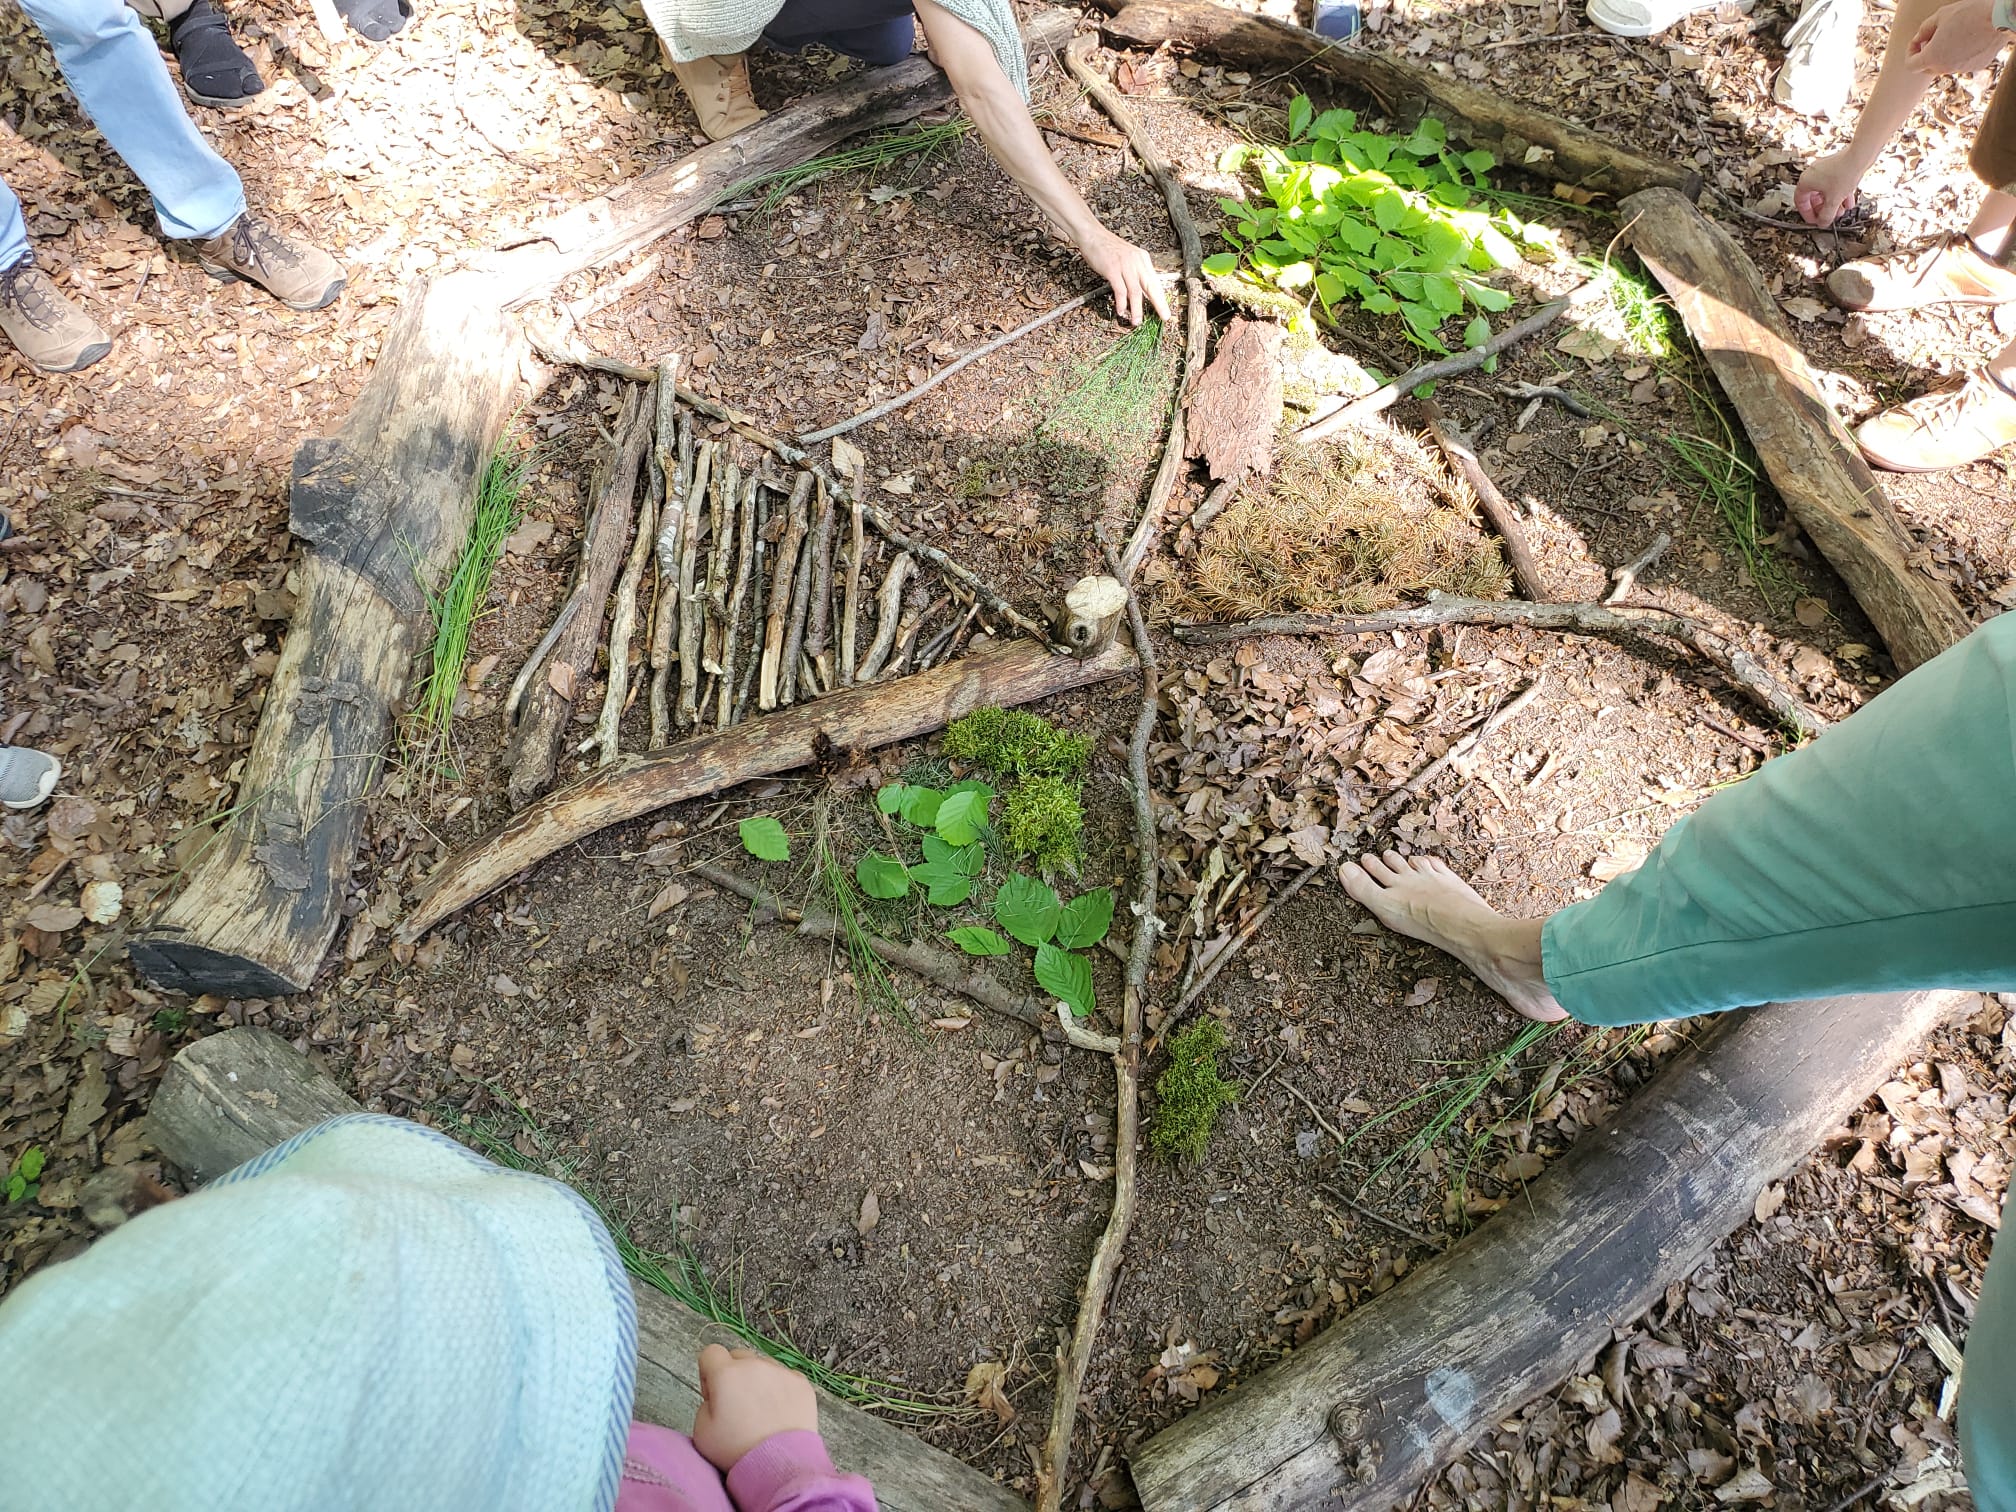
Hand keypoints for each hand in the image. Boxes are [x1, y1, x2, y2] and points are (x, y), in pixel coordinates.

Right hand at [691, 1345, 818, 1471]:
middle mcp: (755, 1365)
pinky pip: (786, 1378)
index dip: (708, 1374)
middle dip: (734, 1375)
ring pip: (764, 1366)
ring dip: (759, 1381)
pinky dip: (781, 1390)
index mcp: (726, 1374)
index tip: (715, 1396)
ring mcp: (782, 1372)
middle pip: (739, 1357)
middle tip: (737, 1406)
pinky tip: (779, 1414)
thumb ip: (706, 1403)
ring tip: (762, 1413)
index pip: (711, 1353)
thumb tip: (719, 1397)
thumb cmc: (736, 1451)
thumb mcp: (701, 1431)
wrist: (778, 1465)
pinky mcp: (802, 1383)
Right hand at [1077, 229, 1172, 325]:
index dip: (1161, 298)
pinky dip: (1121, 302)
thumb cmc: (1108, 247)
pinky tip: (1121, 311)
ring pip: (1136, 291)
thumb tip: (1139, 290)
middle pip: (1151, 286)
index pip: (1155, 281)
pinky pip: (1120, 290)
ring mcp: (1125, 265)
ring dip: (1137, 309)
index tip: (1165, 310)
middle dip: (1158, 304)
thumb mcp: (1127, 257)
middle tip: (1164, 317)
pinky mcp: (1113, 269)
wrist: (1093, 235)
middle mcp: (1137, 261)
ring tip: (1136, 321)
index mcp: (1142, 259)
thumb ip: (1135, 272)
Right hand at [1794, 149, 1862, 226]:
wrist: (1860, 156)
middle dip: (1823, 209)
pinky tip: (1847, 200)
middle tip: (1828, 216)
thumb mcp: (1834, 200)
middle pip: (1813, 198)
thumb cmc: (1844, 172)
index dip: (1807, 215)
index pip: (1800, 203)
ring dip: (1832, 203)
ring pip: (1825, 191)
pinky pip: (1833, 184)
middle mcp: (1812, 174)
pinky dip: (1838, 194)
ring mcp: (1823, 169)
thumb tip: (1823, 222)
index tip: (1815, 220)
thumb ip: (1827, 215)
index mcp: (1805, 181)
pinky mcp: (1835, 167)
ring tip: (1840, 210)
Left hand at [1908, 0, 2005, 73]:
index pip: (1911, 65)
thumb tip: (1918, 39)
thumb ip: (1924, 30)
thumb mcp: (1940, 16)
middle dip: (1925, 55)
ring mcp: (1961, 69)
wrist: (2000, 18)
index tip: (1918, 42)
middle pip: (1927, 68)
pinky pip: (1962, 63)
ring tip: (1954, 34)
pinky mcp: (1976, 66)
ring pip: (1946, 65)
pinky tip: (1968, 38)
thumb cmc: (1969, 14)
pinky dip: (1960, 54)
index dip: (1910, 53)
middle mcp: (1945, 68)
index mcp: (1932, 57)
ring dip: (1944, 54)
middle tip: (1933, 38)